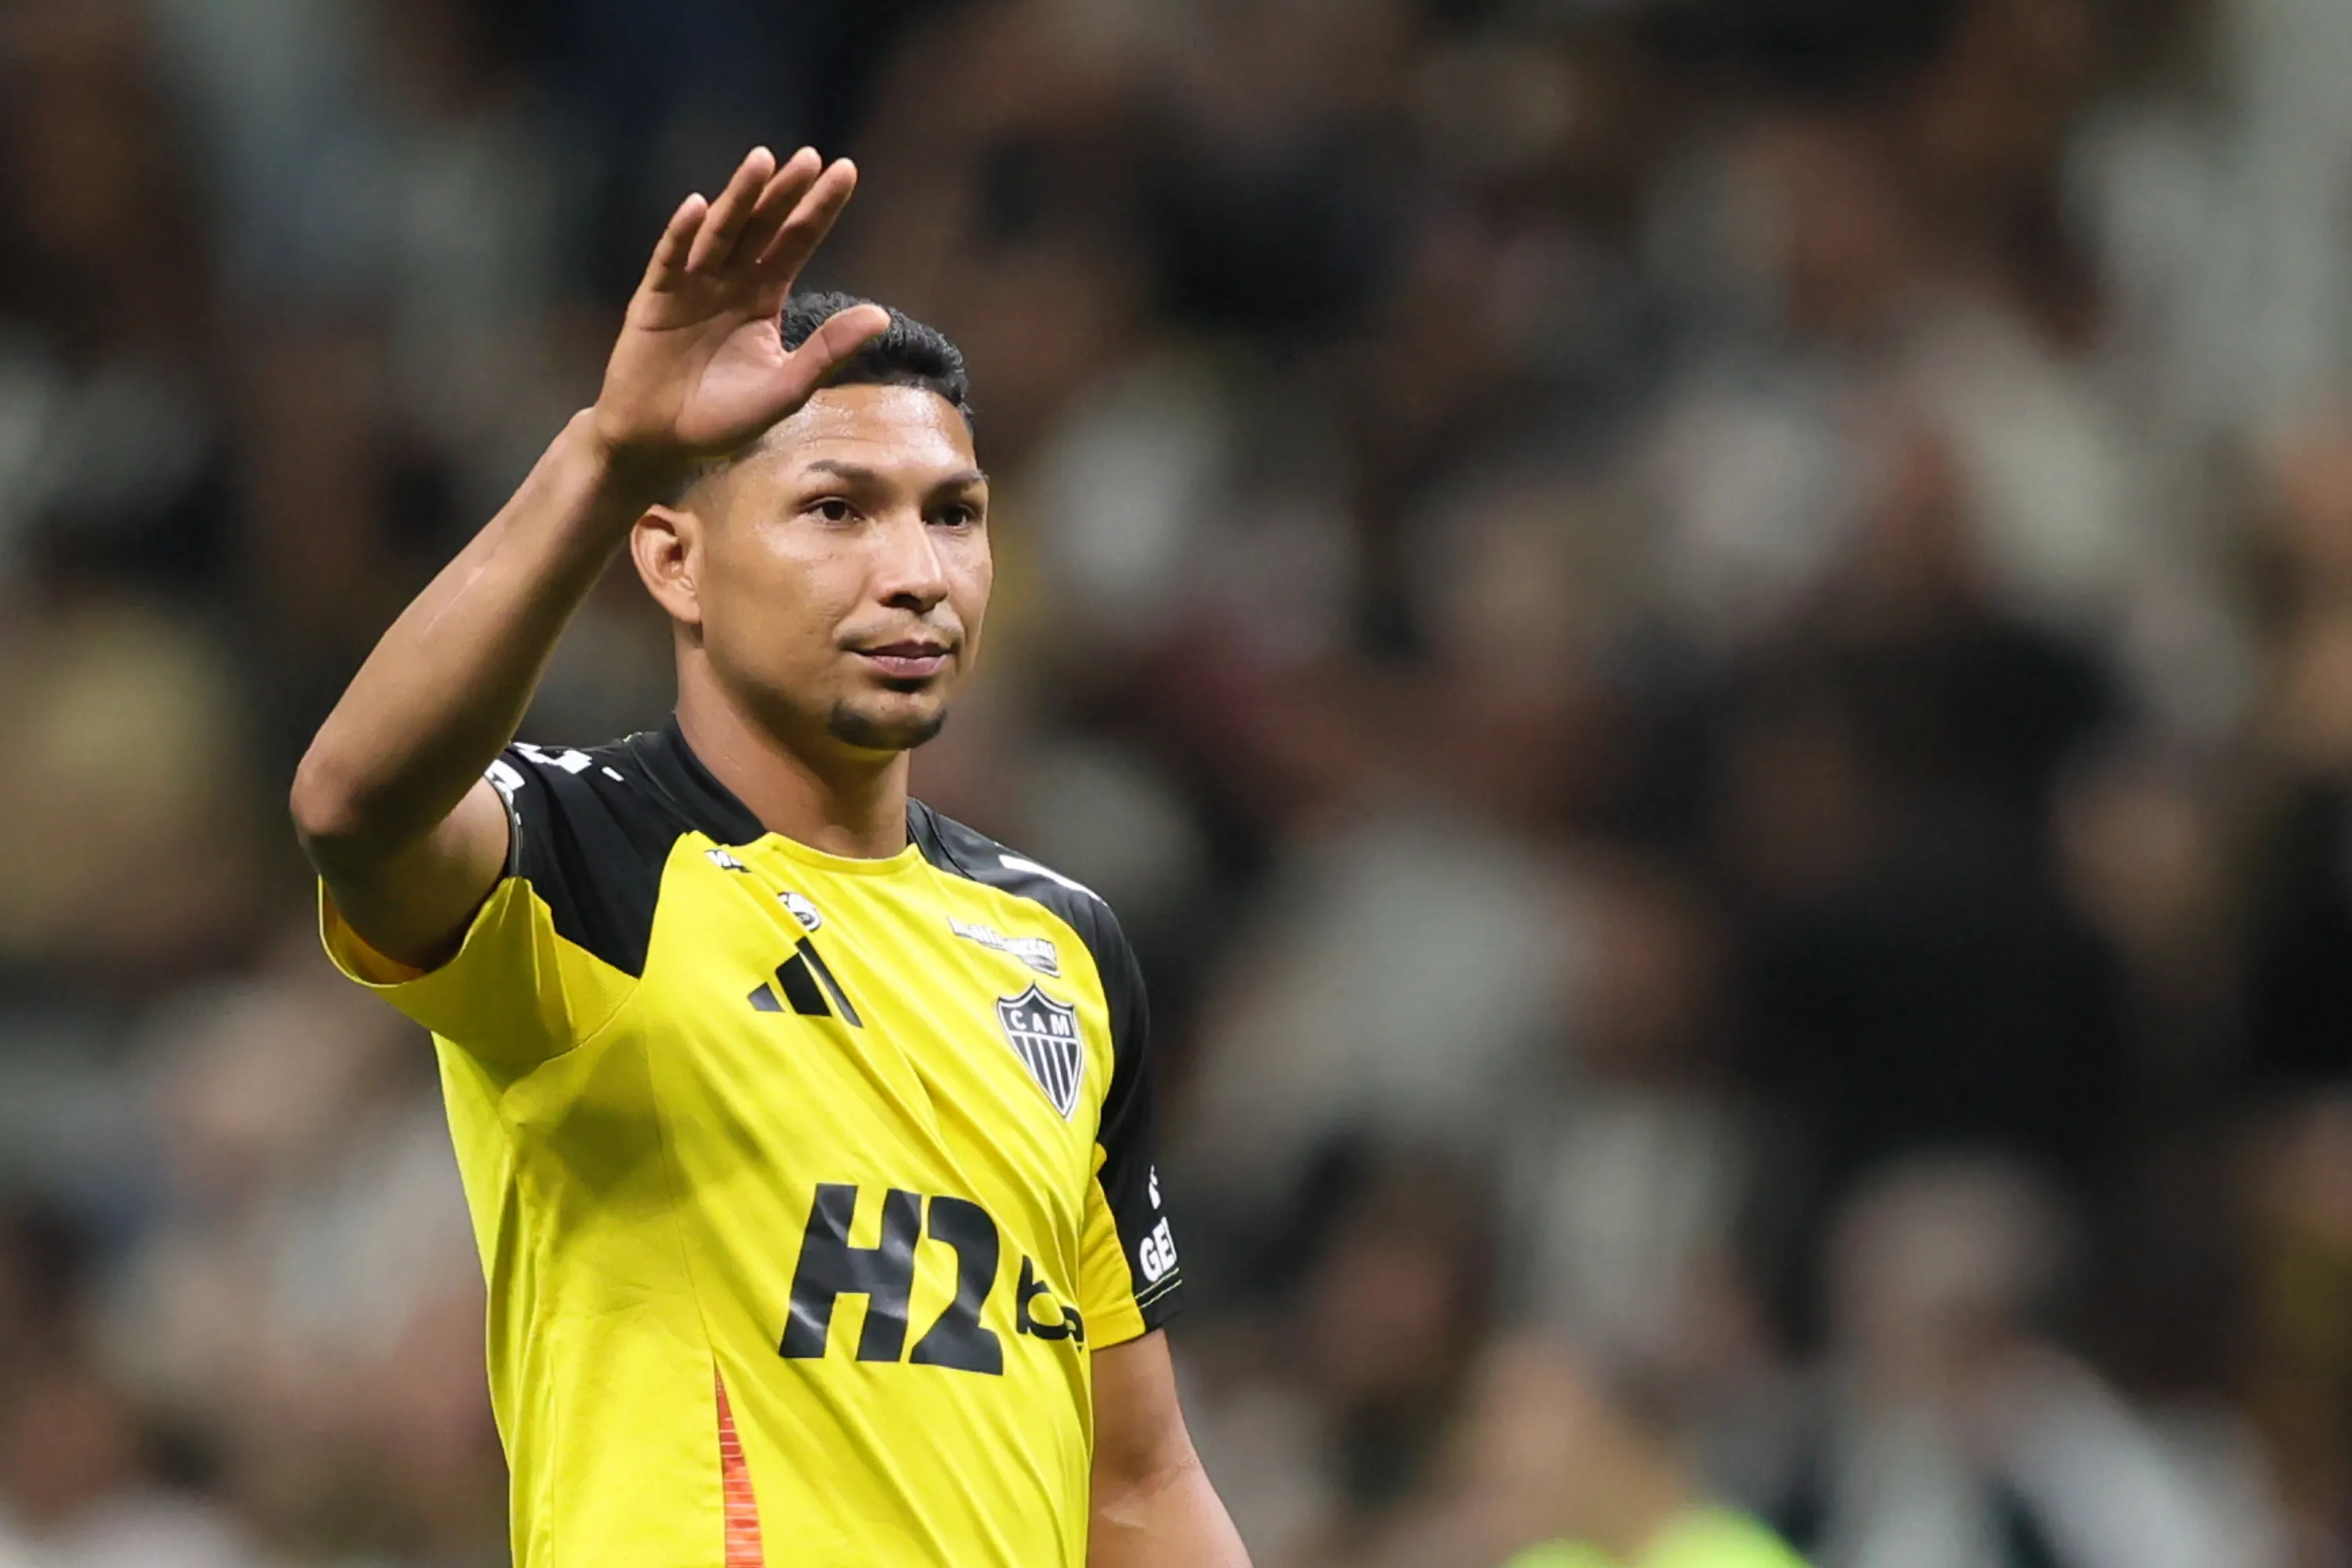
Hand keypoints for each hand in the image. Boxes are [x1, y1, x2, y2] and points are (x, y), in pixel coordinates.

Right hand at [591, 146, 890, 492]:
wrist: (660, 443)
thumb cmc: (722, 419)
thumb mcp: (785, 388)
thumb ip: (827, 352)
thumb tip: (881, 316)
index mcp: (762, 297)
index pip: (796, 242)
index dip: (818, 209)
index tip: (845, 170)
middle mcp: (728, 281)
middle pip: (761, 226)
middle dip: (784, 192)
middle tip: (809, 157)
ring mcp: (689, 285)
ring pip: (719, 233)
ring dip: (739, 197)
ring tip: (762, 162)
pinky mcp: (653, 299)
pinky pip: (670, 260)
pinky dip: (683, 235)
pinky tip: (699, 208)